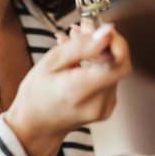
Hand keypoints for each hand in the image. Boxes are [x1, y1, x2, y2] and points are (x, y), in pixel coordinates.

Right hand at [5, 23, 130, 155]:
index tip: (102, 30)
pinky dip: (97, 66)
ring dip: (99, 53)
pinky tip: (79, 60)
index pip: (119, 63)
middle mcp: (98, 103)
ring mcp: (105, 107)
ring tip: (75, 43)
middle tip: (82, 29)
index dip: (116, 42)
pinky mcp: (108, 106)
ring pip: (113, 70)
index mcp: (80, 91)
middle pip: (116, 64)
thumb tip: (107, 32)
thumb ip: (82, 46)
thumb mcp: (50, 63)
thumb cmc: (36, 96)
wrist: (35, 126)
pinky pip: (108, 79)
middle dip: (102, 43)